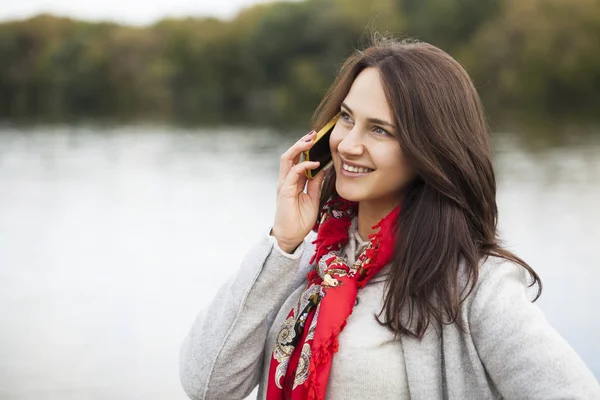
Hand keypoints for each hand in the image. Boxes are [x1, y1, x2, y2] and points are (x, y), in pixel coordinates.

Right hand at [271, 131, 327, 252]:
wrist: (290, 237)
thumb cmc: (300, 220)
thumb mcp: (313, 198)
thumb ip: (315, 183)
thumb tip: (323, 169)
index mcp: (292, 181)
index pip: (297, 159)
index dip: (306, 148)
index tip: (317, 139)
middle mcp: (286, 180)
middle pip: (290, 155)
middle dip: (301, 142)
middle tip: (314, 134)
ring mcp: (284, 184)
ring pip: (287, 158)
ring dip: (299, 147)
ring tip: (311, 140)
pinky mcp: (285, 191)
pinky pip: (293, 173)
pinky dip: (304, 165)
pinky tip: (315, 163)